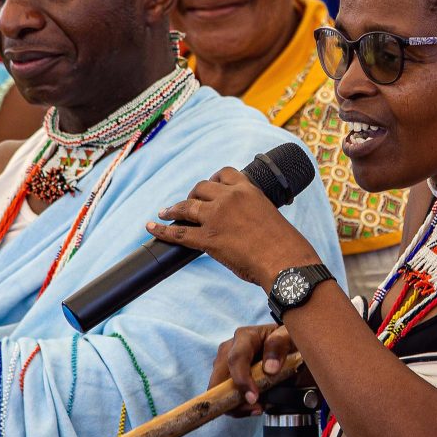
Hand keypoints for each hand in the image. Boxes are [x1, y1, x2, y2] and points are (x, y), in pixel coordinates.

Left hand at [146, 167, 321, 288]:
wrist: (285, 262)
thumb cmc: (284, 244)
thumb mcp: (270, 214)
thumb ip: (254, 210)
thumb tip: (244, 220)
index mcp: (247, 190)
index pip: (224, 173)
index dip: (213, 180)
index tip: (209, 187)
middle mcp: (229, 198)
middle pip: (201, 188)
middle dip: (192, 195)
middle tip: (189, 204)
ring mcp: (216, 217)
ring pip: (186, 207)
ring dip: (173, 209)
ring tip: (165, 212)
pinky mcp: (207, 239)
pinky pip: (177, 233)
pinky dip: (161, 230)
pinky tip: (151, 227)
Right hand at [209, 323, 297, 414]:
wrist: (283, 344)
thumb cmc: (284, 339)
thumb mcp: (288, 336)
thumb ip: (279, 345)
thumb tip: (269, 369)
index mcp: (245, 337)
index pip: (236, 359)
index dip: (241, 380)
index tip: (253, 397)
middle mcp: (230, 349)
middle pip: (220, 378)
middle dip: (234, 398)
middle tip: (257, 408)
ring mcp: (226, 364)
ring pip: (219, 390)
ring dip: (236, 405)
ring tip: (259, 407)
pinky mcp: (227, 378)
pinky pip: (225, 396)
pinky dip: (238, 406)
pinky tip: (255, 406)